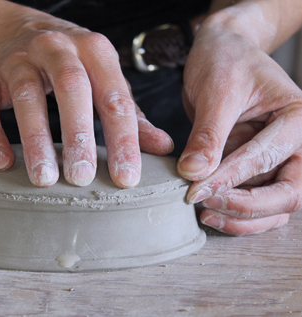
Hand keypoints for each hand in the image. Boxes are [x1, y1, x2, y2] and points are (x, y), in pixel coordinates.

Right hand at [0, 4, 172, 187]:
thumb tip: (161, 147)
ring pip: (26, 96)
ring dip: (35, 138)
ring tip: (44, 178)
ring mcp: (19, 59)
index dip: (122, 138)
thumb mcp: (104, 79)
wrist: (15, 30)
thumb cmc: (70, 63)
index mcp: (94, 51)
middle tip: (81, 178)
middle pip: (71, 88)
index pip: (113, 97)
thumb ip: (130, 113)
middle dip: (77, 135)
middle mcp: (57, 48)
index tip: (126, 178)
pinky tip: (2, 163)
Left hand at [177, 16, 301, 235]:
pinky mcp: (259, 169)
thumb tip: (194, 173)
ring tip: (204, 213)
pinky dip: (236, 213)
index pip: (268, 159)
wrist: (223, 54)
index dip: (230, 178)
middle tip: (203, 203)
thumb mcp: (217, 92)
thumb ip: (208, 134)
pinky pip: (255, 202)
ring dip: (241, 217)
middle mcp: (298, 145)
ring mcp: (280, 160)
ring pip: (274, 207)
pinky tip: (210, 211)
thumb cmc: (227, 62)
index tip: (195, 189)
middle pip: (287, 194)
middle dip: (244, 205)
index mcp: (298, 119)